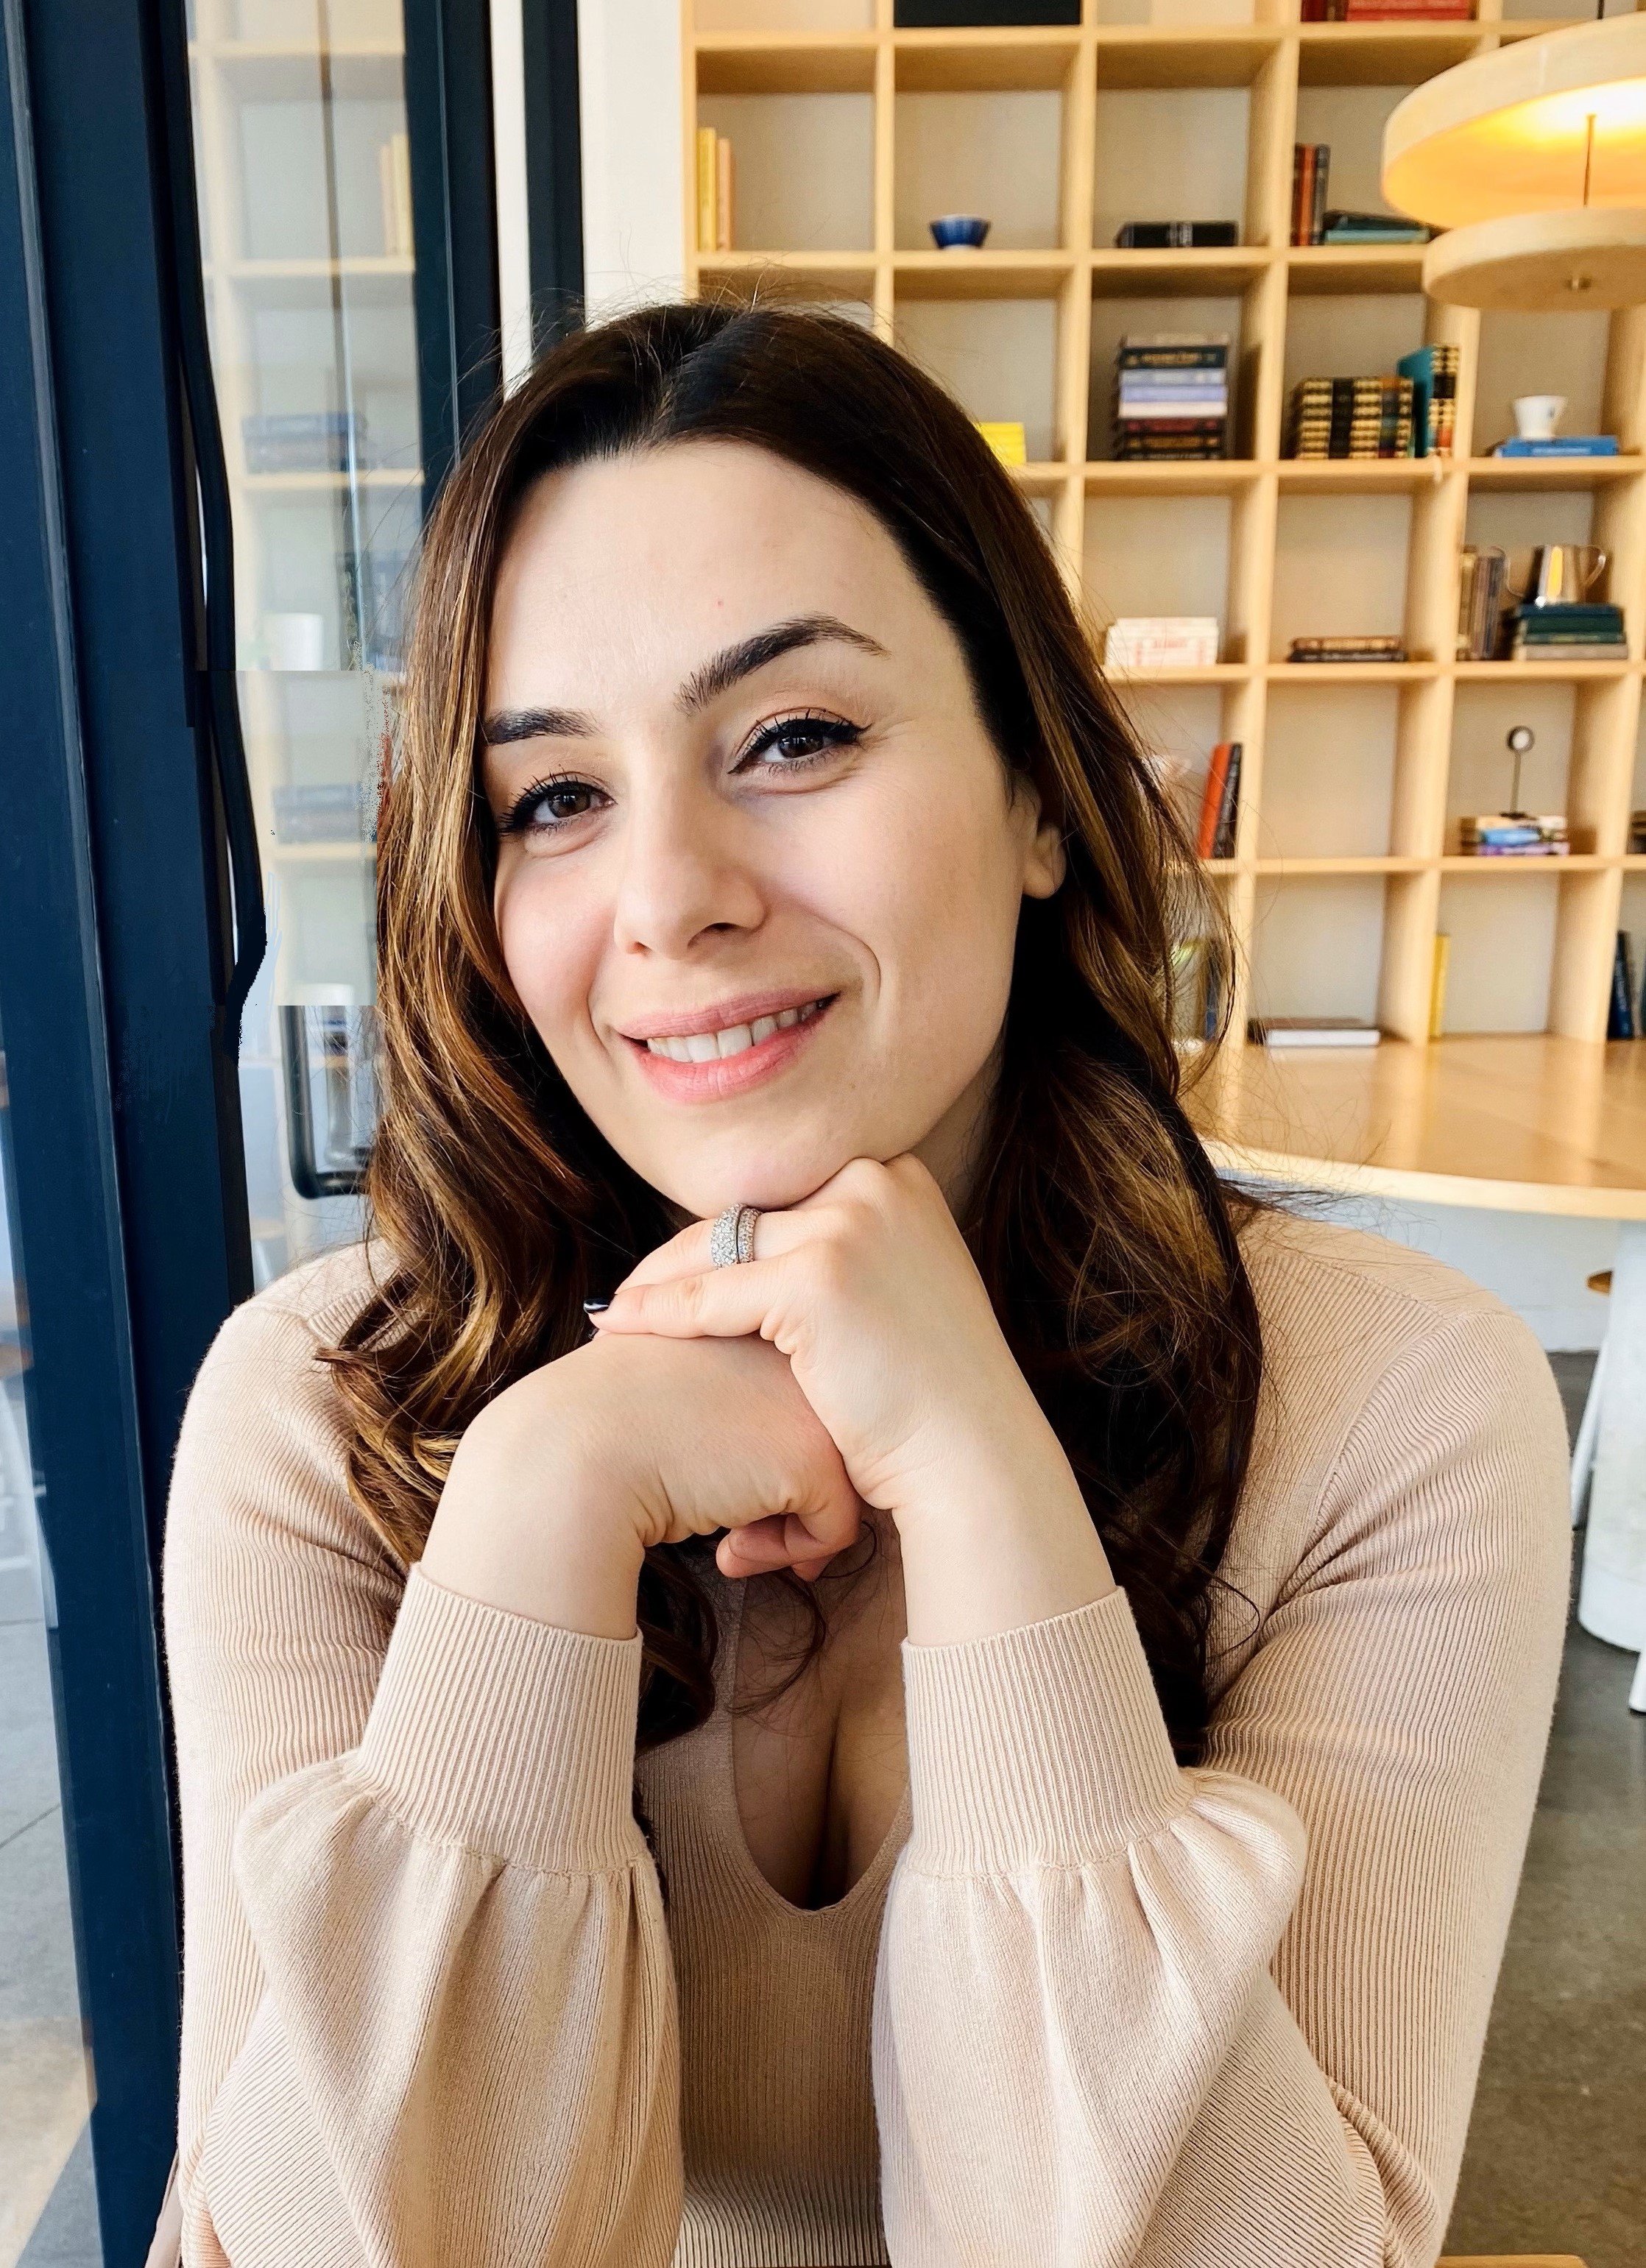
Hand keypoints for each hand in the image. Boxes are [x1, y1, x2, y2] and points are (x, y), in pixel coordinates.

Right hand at [422, 1332, 862, 1637]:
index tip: (724, 1487)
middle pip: (820, 1432)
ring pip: (837, 1477)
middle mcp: (790, 1351)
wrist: (572, 1454)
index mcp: (749, 1322)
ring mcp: (807, 1400)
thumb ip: (714, 1396)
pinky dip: (792, 1551)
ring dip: (788, 1526)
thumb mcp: (665, 1385)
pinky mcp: (812, 1457)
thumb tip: (739, 1456)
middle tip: (746, 1536)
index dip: (761, 1453)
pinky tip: (732, 1557)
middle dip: (789, 1492)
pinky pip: (835, 1524)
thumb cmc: (596, 1424)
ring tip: (738, 1548)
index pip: (784, 1397)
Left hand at [588, 1158, 1114, 1642]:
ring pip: (719, 1248)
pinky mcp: (818, 1277)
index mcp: (900, 1179)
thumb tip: (772, 1252)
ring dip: (658, 1281)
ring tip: (618, 1310)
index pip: (785, 1198)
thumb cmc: (935, 1394)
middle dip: (684, 1254)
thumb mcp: (900, 1293)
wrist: (974, 1454)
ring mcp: (850, 1225)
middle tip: (632, 1288)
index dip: (727, 1235)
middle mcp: (878, 1184)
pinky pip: (712, 1296)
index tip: (679, 1264)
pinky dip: (660, 1314)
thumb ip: (851, 1256)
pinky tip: (622, 1326)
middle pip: (747, 1214)